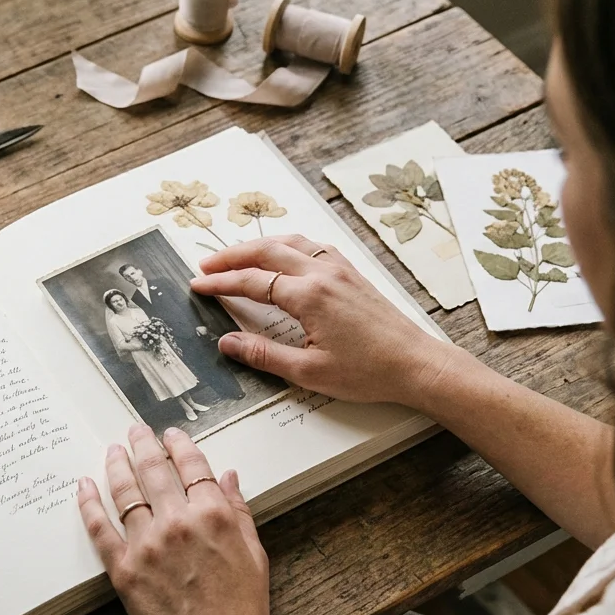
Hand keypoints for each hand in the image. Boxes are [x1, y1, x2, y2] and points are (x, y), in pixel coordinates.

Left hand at [78, 425, 280, 614]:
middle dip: (143, 444)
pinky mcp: (124, 569)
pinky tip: (84, 486)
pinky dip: (89, 503)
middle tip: (135, 431)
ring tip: (113, 451)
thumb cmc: (241, 611)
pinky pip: (99, 528)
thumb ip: (240, 512)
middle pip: (154, 470)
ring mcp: (147, 545)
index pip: (193, 466)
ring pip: (125, 492)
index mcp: (214, 516)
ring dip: (117, 465)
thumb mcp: (254, 556)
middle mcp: (178, 523)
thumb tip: (229, 476)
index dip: (180, 445)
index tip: (171, 434)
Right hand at [190, 235, 459, 405]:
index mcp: (309, 296)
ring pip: (290, 242)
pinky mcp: (351, 274)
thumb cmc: (369, 371)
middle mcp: (324, 274)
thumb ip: (263, 354)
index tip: (198, 284)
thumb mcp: (308, 372)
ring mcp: (340, 270)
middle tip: (206, 264)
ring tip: (236, 254)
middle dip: (232, 256)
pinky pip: (313, 247)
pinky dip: (288, 244)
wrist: (416, 364)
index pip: (253, 282)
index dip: (221, 283)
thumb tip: (228, 343)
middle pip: (267, 251)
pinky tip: (283, 252)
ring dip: (259, 245)